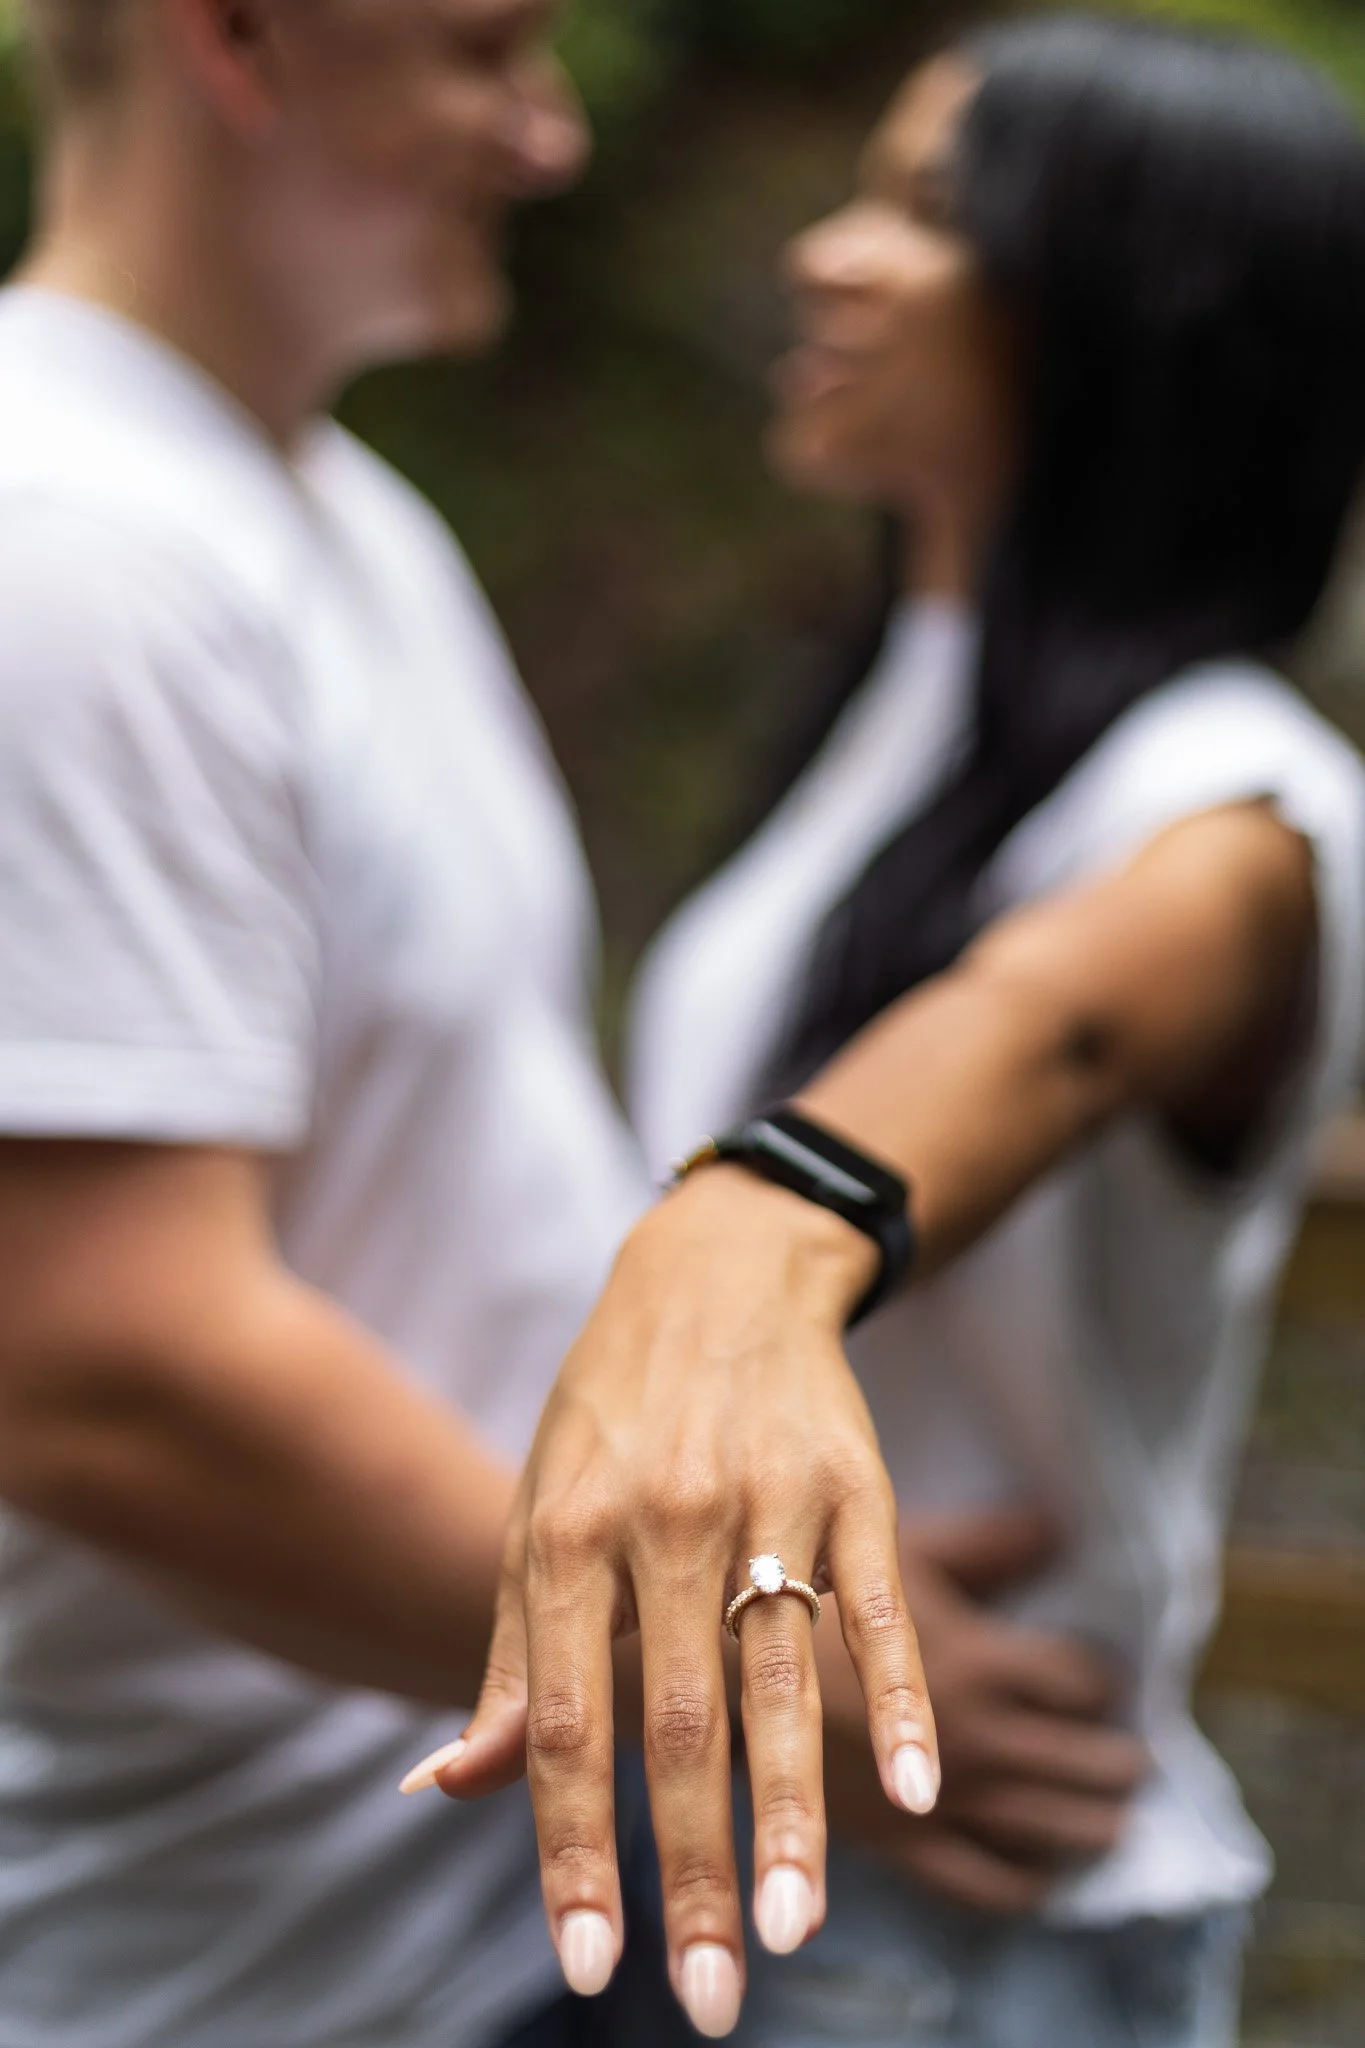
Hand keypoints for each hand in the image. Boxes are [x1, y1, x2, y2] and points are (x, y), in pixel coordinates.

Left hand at [430, 1168, 936, 2038]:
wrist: (717, 1271)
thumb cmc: (611, 1413)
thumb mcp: (537, 1513)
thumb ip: (510, 1656)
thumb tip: (446, 1785)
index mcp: (568, 1536)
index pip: (569, 1722)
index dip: (575, 1846)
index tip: (591, 1961)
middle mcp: (663, 1520)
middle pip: (678, 1719)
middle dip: (693, 1868)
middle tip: (713, 1997)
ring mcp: (768, 1498)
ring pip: (780, 1675)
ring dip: (792, 1810)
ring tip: (798, 1930)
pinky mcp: (854, 1480)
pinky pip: (878, 1601)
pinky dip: (900, 1693)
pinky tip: (917, 1786)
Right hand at [817, 1508, 1147, 1913]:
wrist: (711, 1663)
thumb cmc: (811, 1589)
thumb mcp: (900, 1539)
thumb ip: (985, 1542)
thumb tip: (1056, 1528)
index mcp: (977, 1657)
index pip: (1078, 1682)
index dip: (1098, 1683)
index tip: (1101, 1682)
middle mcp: (974, 1735)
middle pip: (1083, 1764)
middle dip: (1114, 1763)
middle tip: (1133, 1761)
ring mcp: (942, 1802)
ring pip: (1051, 1830)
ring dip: (1093, 1827)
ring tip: (1111, 1819)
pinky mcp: (902, 1848)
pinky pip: (990, 1884)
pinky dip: (1030, 1881)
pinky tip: (1043, 1868)